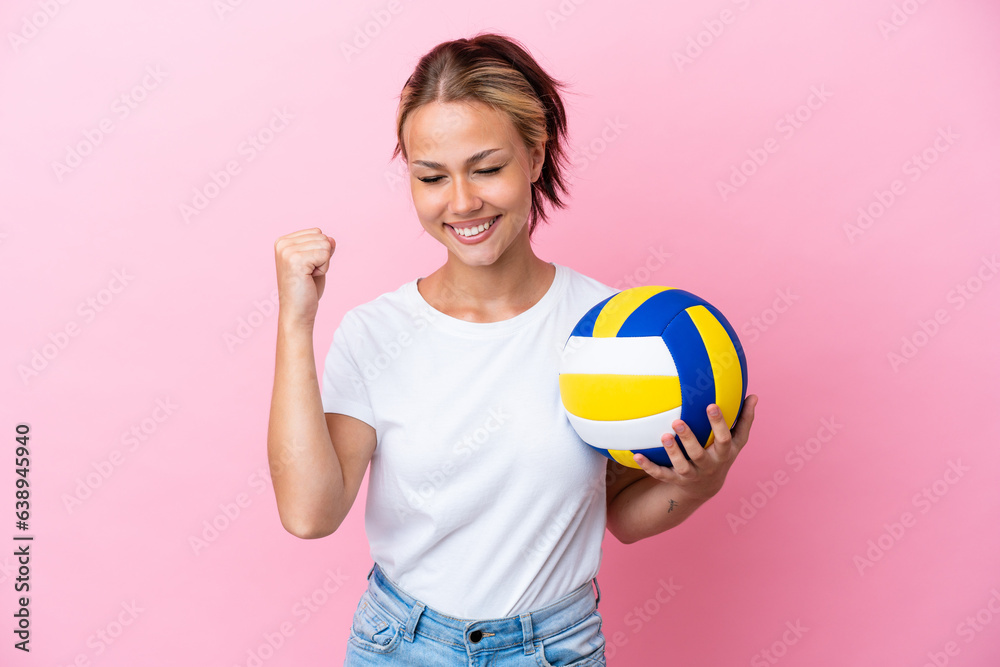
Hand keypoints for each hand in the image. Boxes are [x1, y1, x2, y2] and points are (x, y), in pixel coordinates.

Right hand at [273, 228, 335, 324]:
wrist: (297, 312)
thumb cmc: (306, 289)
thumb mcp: (316, 262)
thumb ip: (322, 247)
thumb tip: (331, 238)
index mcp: (284, 241)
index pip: (317, 232)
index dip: (319, 252)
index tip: (307, 268)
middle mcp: (283, 244)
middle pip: (322, 237)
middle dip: (322, 258)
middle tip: (308, 274)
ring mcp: (287, 251)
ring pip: (325, 245)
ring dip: (323, 264)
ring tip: (308, 276)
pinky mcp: (295, 260)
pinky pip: (325, 255)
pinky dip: (324, 269)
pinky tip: (310, 278)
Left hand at [632, 394, 758, 500]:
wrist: (706, 487)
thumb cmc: (722, 454)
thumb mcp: (737, 440)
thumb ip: (745, 419)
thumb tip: (754, 396)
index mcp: (723, 453)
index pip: (724, 438)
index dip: (719, 423)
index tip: (711, 405)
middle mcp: (708, 465)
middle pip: (699, 454)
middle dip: (689, 439)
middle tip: (678, 421)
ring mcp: (691, 474)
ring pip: (681, 466)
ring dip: (672, 453)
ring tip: (664, 436)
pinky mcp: (675, 480)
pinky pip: (661, 474)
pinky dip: (648, 467)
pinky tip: (637, 455)